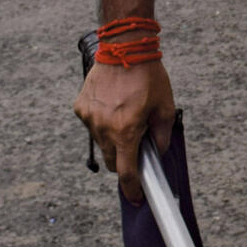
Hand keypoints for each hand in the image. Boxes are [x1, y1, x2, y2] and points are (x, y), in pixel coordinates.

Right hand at [75, 59, 177, 200]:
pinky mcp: (81, 107)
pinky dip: (102, 122)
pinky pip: (92, 124)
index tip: (136, 198)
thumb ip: (161, 136)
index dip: (132, 189)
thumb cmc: (148, 76)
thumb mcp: (165, 107)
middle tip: (135, 143)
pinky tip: (112, 105)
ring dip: (112, 139)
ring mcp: (89, 118)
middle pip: (112, 160)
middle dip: (123, 159)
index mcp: (125, 131)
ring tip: (125, 116)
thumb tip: (157, 153)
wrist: (124, 48)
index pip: (126, 172)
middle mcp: (103, 128)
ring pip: (101, 143)